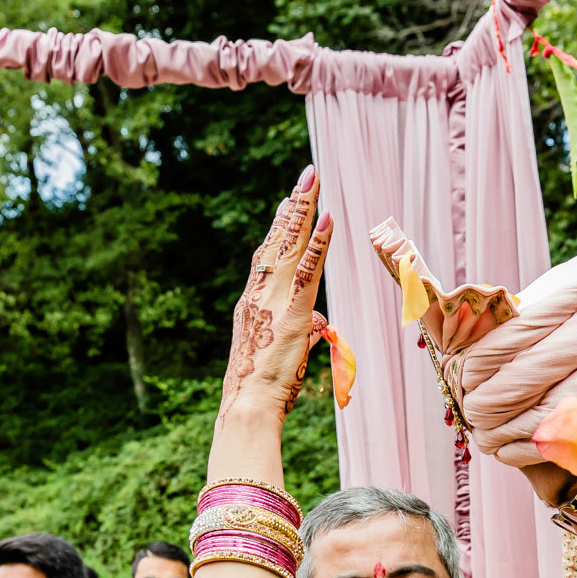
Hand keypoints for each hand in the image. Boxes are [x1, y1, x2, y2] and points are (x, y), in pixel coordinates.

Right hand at [217, 166, 333, 420]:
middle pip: (278, 240)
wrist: (249, 404)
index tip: (290, 201)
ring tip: (314, 179)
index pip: (269, 255)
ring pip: (291, 245)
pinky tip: (327, 217)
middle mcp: (259, 293)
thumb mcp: (286, 354)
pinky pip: (307, 268)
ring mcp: (274, 299)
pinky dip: (318, 242)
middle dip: (294, 204)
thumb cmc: (263, 388)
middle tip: (307, 174)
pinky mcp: (291, 310)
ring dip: (304, 210)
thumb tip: (318, 325)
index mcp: (254, 302)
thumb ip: (302, 333)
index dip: (281, 226)